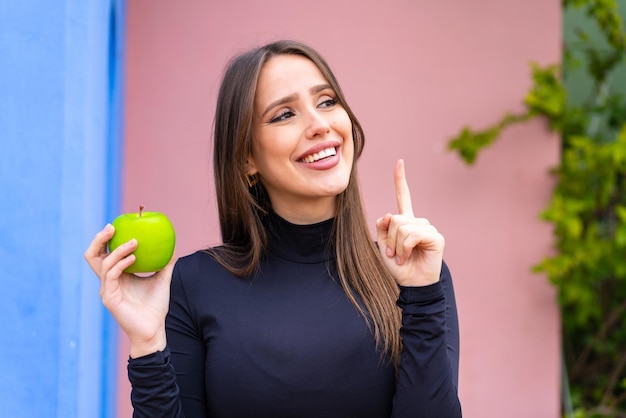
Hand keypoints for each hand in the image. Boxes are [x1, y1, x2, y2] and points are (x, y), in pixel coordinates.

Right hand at [84, 223, 175, 357]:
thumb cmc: (155, 306)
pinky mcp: (109, 298)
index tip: (118, 224)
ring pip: (103, 262)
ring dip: (118, 250)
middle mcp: (108, 281)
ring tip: (134, 242)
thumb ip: (165, 264)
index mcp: (117, 275)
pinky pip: (112, 275)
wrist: (154, 330)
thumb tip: (173, 247)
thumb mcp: (162, 279)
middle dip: (99, 239)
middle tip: (112, 227)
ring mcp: (107, 289)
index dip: (106, 238)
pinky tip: (134, 258)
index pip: (104, 253)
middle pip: (93, 255)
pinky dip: (121, 263)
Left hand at [376, 159, 444, 286]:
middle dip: (389, 238)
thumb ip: (382, 228)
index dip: (400, 180)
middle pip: (395, 218)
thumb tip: (388, 214)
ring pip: (402, 226)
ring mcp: (428, 229)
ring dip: (396, 245)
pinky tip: (408, 257)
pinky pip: (412, 235)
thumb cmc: (398, 267)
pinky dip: (405, 248)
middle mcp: (419, 222)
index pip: (403, 197)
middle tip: (393, 254)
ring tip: (402, 257)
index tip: (399, 162)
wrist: (411, 284)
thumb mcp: (383, 245)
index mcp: (406, 221)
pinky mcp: (435, 237)